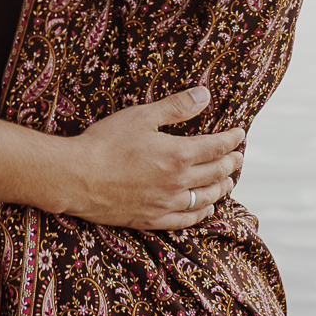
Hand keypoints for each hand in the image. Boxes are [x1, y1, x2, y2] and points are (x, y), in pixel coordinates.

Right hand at [64, 87, 244, 230]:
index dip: (231, 140)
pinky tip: (206, 208)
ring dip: (222, 188)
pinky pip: (186, 220)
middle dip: (231, 163)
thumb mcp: (141, 116)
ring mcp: (166, 204)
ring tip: (228, 181)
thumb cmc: (105, 142)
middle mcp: (178, 183)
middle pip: (216, 173)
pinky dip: (202, 213)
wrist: (76, 177)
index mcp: (178, 154)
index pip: (216, 147)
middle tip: (239, 157)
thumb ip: (176, 107)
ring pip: (206, 199)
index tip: (239, 134)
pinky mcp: (152, 219)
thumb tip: (205, 95)